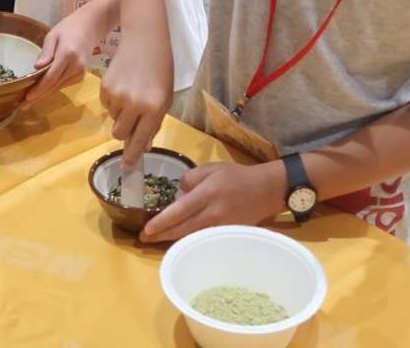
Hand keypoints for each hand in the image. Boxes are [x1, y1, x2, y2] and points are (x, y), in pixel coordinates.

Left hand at [24, 6, 102, 105]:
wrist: (89, 27)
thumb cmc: (68, 29)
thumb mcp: (53, 36)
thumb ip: (46, 52)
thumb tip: (36, 67)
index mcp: (67, 55)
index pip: (51, 76)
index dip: (39, 88)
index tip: (27, 97)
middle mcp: (76, 66)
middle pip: (54, 85)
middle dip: (38, 96)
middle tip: (22, 105)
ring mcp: (80, 72)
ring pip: (58, 87)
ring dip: (44, 93)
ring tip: (28, 100)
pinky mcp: (81, 75)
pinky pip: (64, 84)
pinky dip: (52, 88)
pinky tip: (41, 91)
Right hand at [102, 31, 173, 169]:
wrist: (145, 39)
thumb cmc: (161, 69)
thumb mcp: (165, 98)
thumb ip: (154, 123)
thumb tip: (143, 146)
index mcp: (153, 109)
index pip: (139, 140)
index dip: (132, 156)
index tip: (127, 167)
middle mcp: (134, 105)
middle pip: (120, 134)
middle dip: (125, 133)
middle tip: (133, 122)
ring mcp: (117, 96)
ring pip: (113, 119)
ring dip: (121, 115)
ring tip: (132, 95)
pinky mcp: (104, 87)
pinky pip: (106, 105)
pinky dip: (113, 102)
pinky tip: (124, 86)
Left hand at [141, 161, 286, 242]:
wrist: (265, 190)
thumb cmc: (237, 176)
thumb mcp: (211, 168)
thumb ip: (191, 178)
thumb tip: (177, 194)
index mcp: (207, 194)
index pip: (179, 211)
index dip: (161, 222)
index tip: (146, 230)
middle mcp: (212, 213)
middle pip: (182, 229)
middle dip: (160, 236)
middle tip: (143, 239)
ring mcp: (220, 227)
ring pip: (191, 236)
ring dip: (172, 240)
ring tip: (155, 240)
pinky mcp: (226, 234)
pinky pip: (203, 239)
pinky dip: (188, 240)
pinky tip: (178, 240)